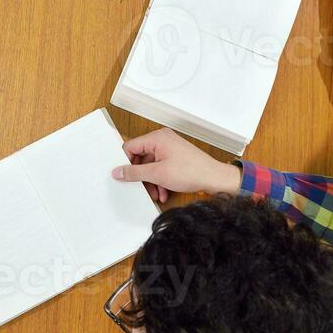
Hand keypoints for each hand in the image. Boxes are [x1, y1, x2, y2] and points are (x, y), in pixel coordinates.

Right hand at [111, 128, 241, 200]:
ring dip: (151, 182)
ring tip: (155, 194)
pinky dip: (160, 181)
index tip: (123, 176)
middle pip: (140, 158)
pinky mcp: (175, 158)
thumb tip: (118, 172)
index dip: (126, 162)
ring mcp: (170, 149)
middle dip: (141, 176)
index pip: (131, 147)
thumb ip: (134, 172)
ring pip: (151, 166)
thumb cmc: (192, 172)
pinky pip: (160, 168)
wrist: (215, 179)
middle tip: (140, 188)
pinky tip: (163, 193)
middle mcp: (162, 140)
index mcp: (157, 138)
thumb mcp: (157, 174)